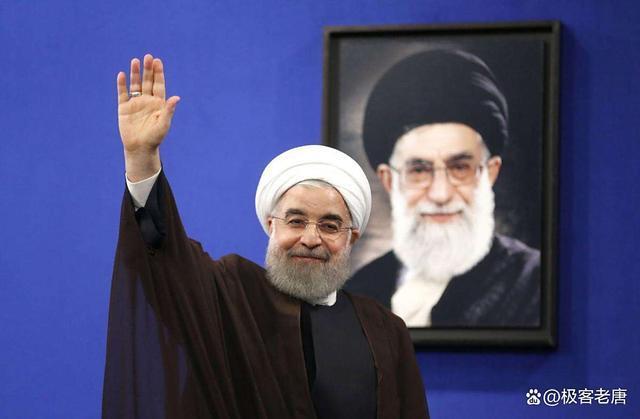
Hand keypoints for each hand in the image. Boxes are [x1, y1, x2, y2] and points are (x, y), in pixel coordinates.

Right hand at [117, 54, 179, 179]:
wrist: (140, 148)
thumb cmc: (155, 138)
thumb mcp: (164, 124)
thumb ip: (169, 110)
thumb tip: (177, 97)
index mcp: (158, 103)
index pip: (159, 85)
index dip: (158, 73)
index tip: (158, 61)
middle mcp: (147, 100)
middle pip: (147, 82)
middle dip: (148, 70)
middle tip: (148, 57)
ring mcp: (135, 103)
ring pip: (135, 85)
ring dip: (135, 73)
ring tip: (135, 61)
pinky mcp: (124, 108)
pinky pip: (123, 94)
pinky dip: (122, 85)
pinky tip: (122, 75)